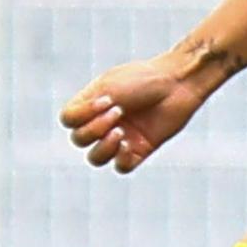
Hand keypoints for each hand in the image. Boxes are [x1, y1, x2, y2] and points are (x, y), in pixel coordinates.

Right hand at [59, 54, 206, 174]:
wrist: (177, 83)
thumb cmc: (144, 79)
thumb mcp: (109, 87)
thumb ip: (87, 108)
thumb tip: (78, 130)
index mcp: (92, 103)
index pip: (69, 120)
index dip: (80, 116)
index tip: (106, 100)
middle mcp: (104, 122)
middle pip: (79, 139)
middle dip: (94, 128)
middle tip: (119, 111)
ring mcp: (121, 137)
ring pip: (96, 158)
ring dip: (104, 148)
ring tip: (121, 133)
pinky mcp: (140, 149)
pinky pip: (121, 167)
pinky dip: (120, 159)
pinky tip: (128, 145)